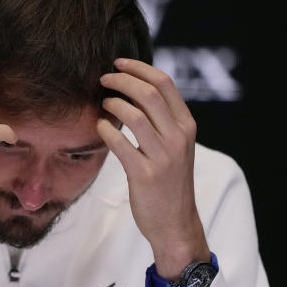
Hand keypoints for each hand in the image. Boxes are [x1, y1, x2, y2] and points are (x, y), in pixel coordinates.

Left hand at [96, 58, 212, 280]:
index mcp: (187, 126)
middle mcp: (178, 138)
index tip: (118, 63)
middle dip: (121, 80)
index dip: (138, 67)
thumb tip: (135, 89)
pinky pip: (120, 143)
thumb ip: (162, 120)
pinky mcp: (145, 175)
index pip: (164, 83)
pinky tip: (100, 128)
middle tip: (103, 80)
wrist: (175, 223)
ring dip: (112, 104)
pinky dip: (106, 130)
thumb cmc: (170, 182)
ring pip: (134, 115)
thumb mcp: (176, 147)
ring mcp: (163, 157)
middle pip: (148, 93)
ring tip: (102, 104)